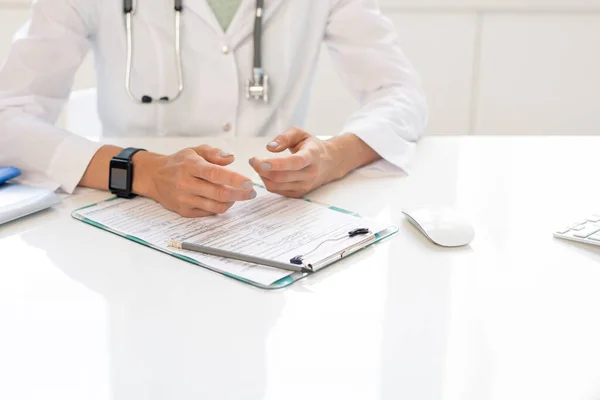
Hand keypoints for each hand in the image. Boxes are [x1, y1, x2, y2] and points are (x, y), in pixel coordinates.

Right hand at [135, 145, 255, 217]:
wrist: (154, 176)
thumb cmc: (179, 162)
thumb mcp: (195, 150)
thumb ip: (214, 153)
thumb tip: (231, 158)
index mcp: (190, 166)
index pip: (215, 174)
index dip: (234, 179)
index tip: (249, 183)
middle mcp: (186, 183)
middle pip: (218, 193)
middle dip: (240, 194)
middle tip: (251, 193)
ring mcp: (184, 199)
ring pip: (215, 206)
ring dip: (231, 202)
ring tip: (238, 196)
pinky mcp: (184, 211)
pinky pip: (208, 212)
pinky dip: (220, 207)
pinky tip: (223, 200)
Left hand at [248, 128, 342, 197]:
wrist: (329, 163)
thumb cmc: (311, 146)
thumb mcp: (300, 134)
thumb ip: (284, 137)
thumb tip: (269, 148)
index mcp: (312, 156)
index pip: (295, 163)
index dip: (276, 164)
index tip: (259, 161)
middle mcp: (310, 174)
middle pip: (281, 177)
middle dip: (262, 169)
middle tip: (252, 160)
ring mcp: (305, 186)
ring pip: (276, 186)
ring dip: (263, 176)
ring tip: (259, 165)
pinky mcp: (299, 194)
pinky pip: (277, 191)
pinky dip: (267, 182)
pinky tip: (267, 172)